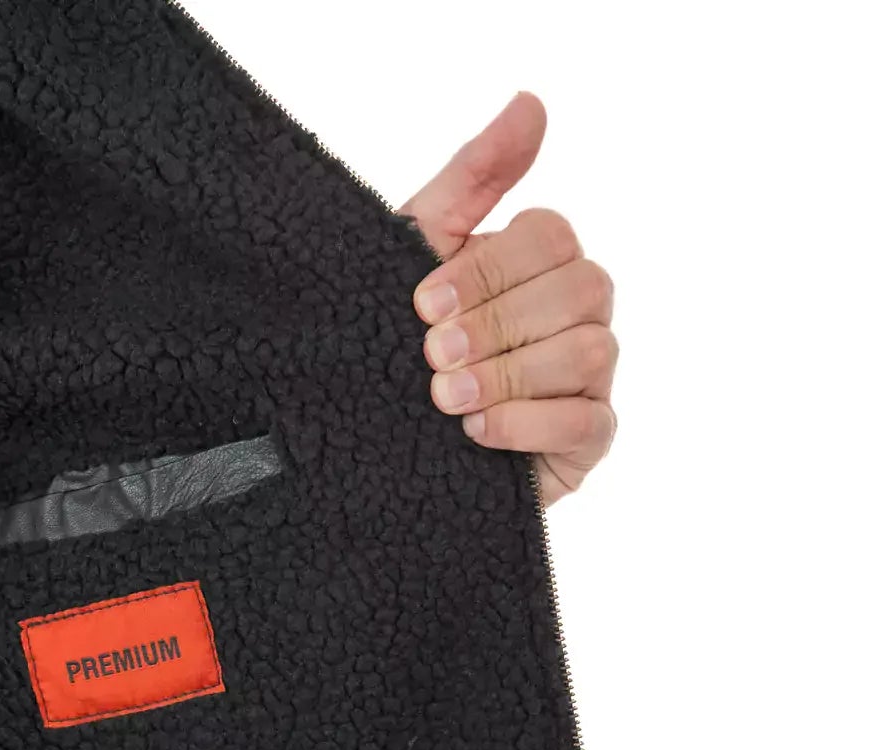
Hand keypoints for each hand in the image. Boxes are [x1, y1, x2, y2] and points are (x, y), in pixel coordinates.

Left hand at [400, 92, 616, 508]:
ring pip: (590, 352)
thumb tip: (531, 104)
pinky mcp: (586, 439)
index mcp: (541, 261)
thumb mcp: (416, 250)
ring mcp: (589, 377)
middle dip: (497, 323)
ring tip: (444, 398)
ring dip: (509, 374)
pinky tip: (474, 432)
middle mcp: (576, 312)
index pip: (551, 237)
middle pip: (581, 288)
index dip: (488, 269)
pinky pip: (588, 423)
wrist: (364, 435)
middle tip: (431, 355)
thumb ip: (473, 178)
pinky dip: (526, 425)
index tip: (421, 305)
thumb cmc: (395, 337)